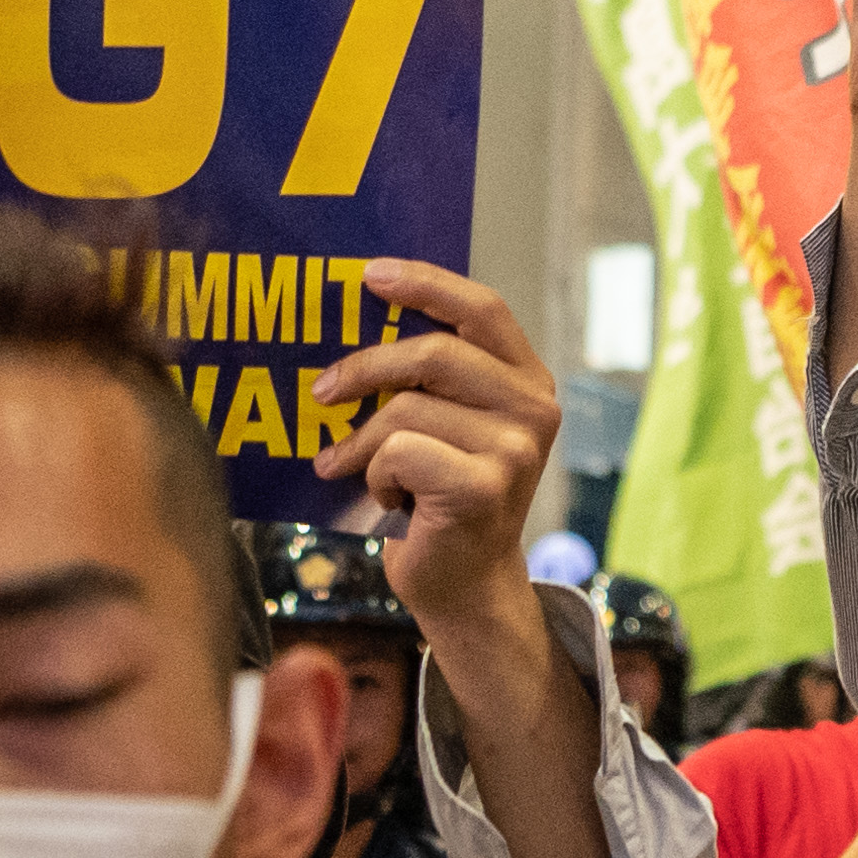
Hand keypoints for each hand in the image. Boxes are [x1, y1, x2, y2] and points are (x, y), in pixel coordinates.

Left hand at [313, 261, 561, 635]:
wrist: (464, 583)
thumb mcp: (448, 425)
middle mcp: (534, 408)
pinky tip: (386, 498)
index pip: (483, 309)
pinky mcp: (484, 487)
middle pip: (434, 354)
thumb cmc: (441, 497)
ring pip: (405, 409)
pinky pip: (398, 453)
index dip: (427, 284)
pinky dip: (374, 476)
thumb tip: (355, 325)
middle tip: (322, 390)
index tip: (370, 274)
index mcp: (528, 380)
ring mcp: (515, 449)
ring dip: (363, 443)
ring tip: (354, 467)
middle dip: (365, 367)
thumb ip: (429, 381)